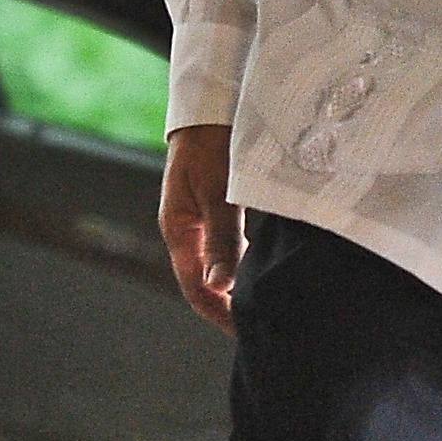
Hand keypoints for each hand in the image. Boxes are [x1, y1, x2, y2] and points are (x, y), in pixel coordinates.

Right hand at [160, 124, 242, 328]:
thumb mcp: (218, 194)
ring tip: (263, 307)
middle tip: (260, 328)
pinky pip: (227, 248)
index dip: (218, 313)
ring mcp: (201, 220)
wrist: (213, 107)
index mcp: (178, 229)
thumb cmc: (211, 146)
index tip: (244, 333)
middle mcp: (187, 230)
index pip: (195, 287)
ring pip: (217, 266)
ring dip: (235, 287)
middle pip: (205, 281)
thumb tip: (220, 286)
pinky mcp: (217, 209)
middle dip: (228, 306)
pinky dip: (242, 266)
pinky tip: (260, 272)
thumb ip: (221, 240)